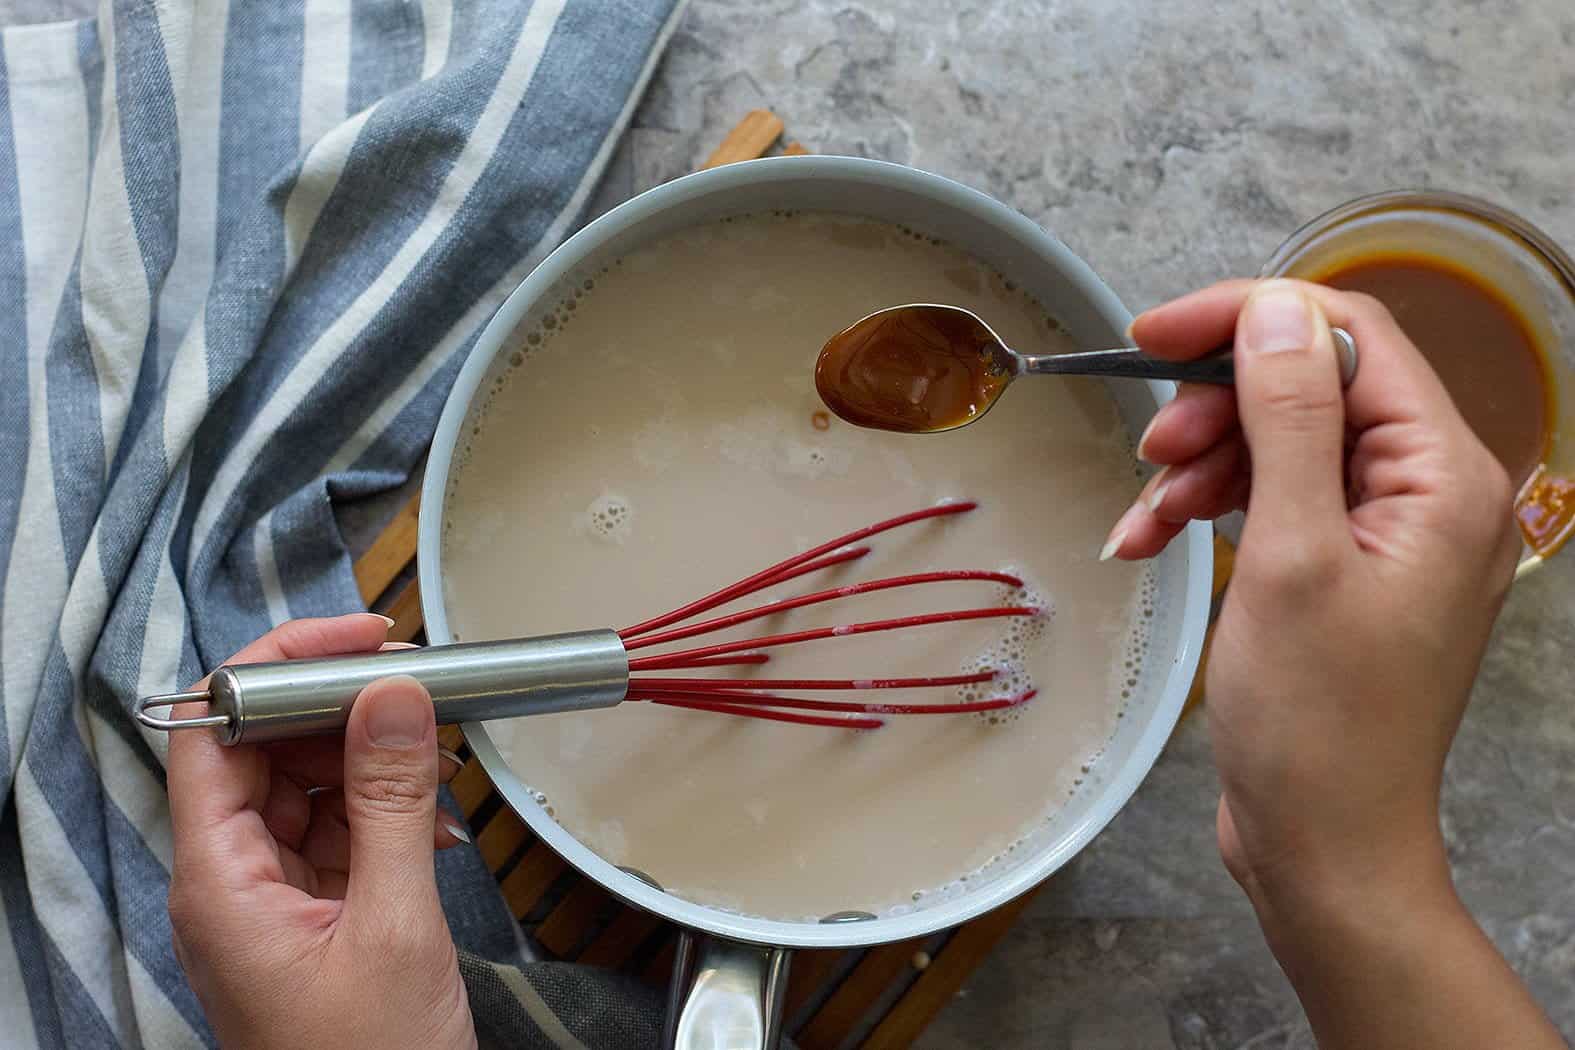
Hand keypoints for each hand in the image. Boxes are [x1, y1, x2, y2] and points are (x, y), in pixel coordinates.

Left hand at [167, 614, 476, 1049]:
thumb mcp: (394, 924)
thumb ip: (392, 803)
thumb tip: (392, 696)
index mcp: (218, 881)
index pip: (216, 733)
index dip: (278, 669)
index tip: (360, 638)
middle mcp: (231, 883)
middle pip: (265, 754)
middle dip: (342, 715)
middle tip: (420, 692)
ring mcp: (272, 902)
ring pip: (309, 790)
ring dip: (376, 768)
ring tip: (441, 765)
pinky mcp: (314, 918)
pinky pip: (341, 835)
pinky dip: (391, 816)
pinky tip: (439, 824)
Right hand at [1108, 280, 1561, 1047]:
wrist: (1326, 846)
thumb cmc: (1317, 721)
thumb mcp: (1292, 556)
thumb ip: (1290, 420)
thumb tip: (1277, 310)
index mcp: (1445, 476)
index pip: (1351, 338)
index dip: (1247, 320)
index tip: (1150, 337)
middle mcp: (1432, 491)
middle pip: (1313, 387)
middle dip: (1218, 407)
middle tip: (1147, 448)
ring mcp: (1390, 531)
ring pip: (1284, 441)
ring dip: (1202, 465)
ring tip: (1144, 517)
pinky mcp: (1349, 567)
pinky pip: (1278, 499)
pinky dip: (1211, 509)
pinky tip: (1149, 540)